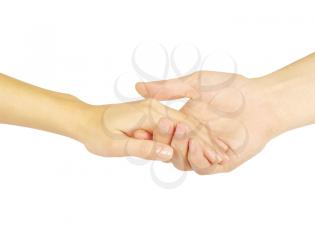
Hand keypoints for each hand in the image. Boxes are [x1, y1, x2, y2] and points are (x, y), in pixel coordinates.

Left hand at [79, 98, 221, 162]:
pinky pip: (174, 128)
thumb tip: (168, 154)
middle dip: (204, 141)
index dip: (199, 143)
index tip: (215, 156)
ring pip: (182, 126)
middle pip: (186, 125)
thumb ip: (143, 148)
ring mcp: (154, 112)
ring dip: (198, 140)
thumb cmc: (96, 130)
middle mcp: (155, 109)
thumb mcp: (116, 143)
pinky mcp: (152, 117)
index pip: (181, 127)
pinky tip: (197, 147)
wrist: (84, 120)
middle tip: (221, 157)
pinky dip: (187, 138)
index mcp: (149, 111)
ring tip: (215, 154)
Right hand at [136, 71, 279, 173]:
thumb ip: (168, 88)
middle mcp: (192, 139)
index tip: (142, 125)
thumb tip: (138, 87)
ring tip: (184, 132)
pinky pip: (203, 168)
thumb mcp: (196, 84)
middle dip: (164, 139)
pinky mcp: (221, 162)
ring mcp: (206, 152)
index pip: (160, 133)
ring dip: (180, 149)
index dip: (150, 132)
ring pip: (182, 162)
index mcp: (183, 123)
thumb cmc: (231, 89)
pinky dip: (197, 159)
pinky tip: (198, 145)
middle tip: (166, 125)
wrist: (262, 100)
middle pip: (168, 150)